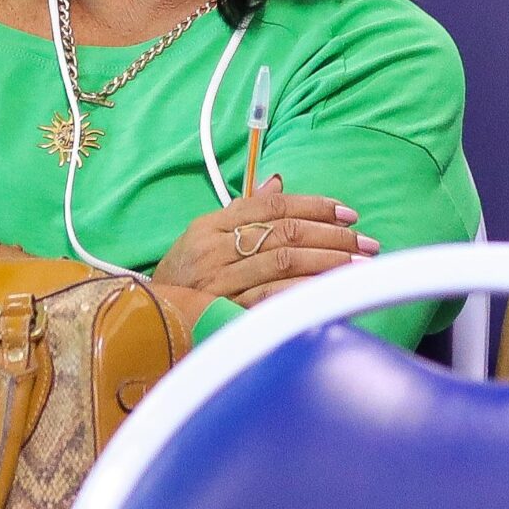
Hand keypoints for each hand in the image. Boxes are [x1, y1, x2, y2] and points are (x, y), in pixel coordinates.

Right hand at [150, 175, 376, 307]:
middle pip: (283, 232)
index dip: (313, 206)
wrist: (141, 325)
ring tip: (361, 267)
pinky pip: (273, 298)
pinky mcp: (224, 313)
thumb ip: (242, 212)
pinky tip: (332, 293)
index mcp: (209, 225)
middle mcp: (213, 248)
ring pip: (283, 261)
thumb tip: (278, 183)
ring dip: (328, 263)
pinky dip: (305, 292)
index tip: (347, 214)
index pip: (270, 205)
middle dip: (332, 236)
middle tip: (366, 242)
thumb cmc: (180, 283)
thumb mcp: (202, 240)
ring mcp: (218, 281)